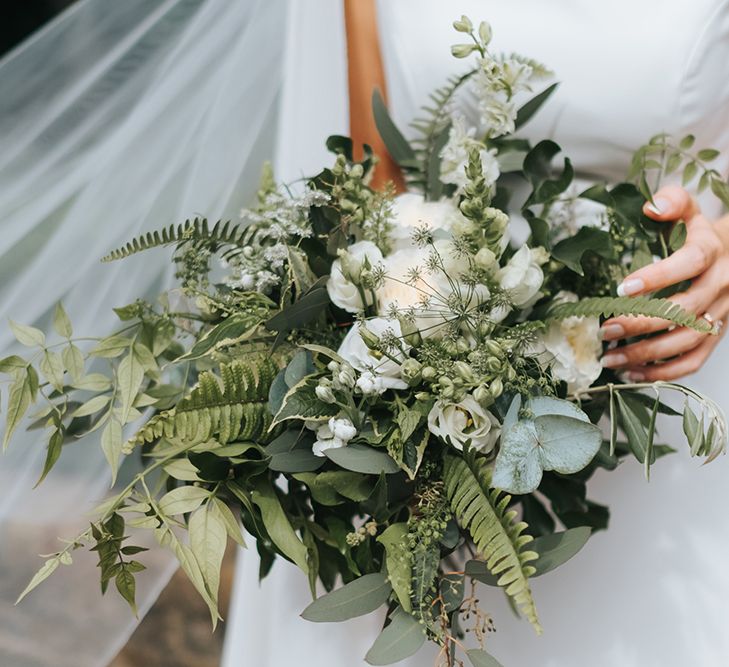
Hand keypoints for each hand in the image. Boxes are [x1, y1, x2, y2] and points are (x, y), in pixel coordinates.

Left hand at [600, 185, 728, 380]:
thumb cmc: (696, 234)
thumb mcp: (689, 212)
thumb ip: (672, 202)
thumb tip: (650, 207)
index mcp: (710, 252)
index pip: (688, 264)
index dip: (657, 277)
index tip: (622, 286)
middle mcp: (719, 286)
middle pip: (683, 310)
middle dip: (641, 322)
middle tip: (606, 329)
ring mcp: (719, 315)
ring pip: (686, 341)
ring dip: (646, 354)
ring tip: (609, 358)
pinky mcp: (714, 336)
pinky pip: (693, 361)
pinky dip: (663, 373)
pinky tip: (631, 374)